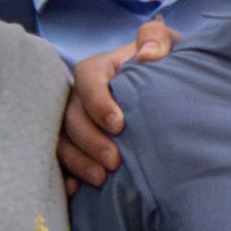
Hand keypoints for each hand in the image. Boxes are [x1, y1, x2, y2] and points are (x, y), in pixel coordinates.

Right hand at [56, 17, 175, 189]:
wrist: (168, 93)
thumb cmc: (164, 69)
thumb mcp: (167, 47)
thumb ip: (157, 39)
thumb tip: (148, 53)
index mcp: (99, 69)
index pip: (87, 78)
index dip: (97, 101)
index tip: (119, 124)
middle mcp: (81, 95)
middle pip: (71, 115)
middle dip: (89, 140)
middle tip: (114, 162)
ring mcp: (77, 121)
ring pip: (63, 139)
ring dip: (78, 160)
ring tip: (101, 179)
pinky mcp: (77, 145)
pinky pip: (62, 160)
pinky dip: (66, 175)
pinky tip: (74, 191)